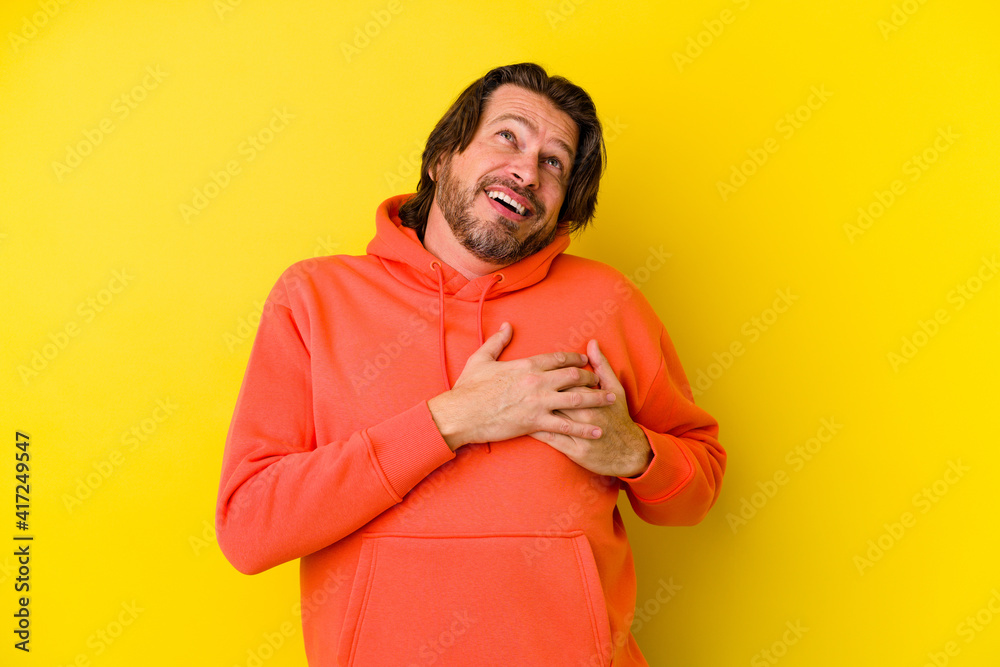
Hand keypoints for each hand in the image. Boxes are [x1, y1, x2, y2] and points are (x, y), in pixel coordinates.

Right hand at [427, 323, 616, 449]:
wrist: (461, 414)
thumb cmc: (469, 388)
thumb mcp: (481, 359)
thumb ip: (497, 341)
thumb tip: (506, 325)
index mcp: (526, 365)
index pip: (558, 358)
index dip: (576, 358)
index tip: (586, 360)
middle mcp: (537, 382)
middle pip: (573, 376)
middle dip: (591, 378)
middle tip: (602, 380)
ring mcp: (538, 403)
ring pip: (576, 399)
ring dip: (596, 399)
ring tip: (611, 400)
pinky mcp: (535, 423)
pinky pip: (566, 425)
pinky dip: (584, 428)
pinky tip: (598, 430)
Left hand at [530, 339, 652, 477]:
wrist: (629, 453)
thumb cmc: (620, 417)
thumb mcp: (615, 389)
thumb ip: (601, 366)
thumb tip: (592, 343)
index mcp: (592, 396)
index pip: (566, 379)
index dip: (550, 374)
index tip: (534, 369)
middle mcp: (585, 412)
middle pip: (555, 396)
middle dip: (537, 391)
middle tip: (519, 384)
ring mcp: (579, 432)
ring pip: (550, 417)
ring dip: (531, 410)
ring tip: (514, 403)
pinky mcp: (574, 450)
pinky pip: (550, 439)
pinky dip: (535, 431)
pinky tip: (521, 425)